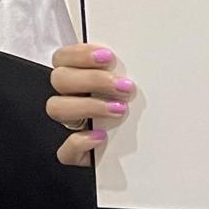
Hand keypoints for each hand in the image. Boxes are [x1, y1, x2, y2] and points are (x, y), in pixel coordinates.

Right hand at [46, 44, 134, 165]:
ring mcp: (73, 125)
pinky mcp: (78, 153)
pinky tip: (100, 137)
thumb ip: (128, 69)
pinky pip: (65, 150)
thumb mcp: (137, 83)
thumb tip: (138, 57)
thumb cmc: (143, 108)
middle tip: (123, 86)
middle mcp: (73, 98)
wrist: (152, 147)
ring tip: (119, 109)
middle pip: (60, 79)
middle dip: (92, 79)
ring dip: (88, 106)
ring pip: (57, 109)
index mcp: (82, 77)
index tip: (108, 56)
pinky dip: (79, 143)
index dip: (79, 54)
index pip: (63, 57)